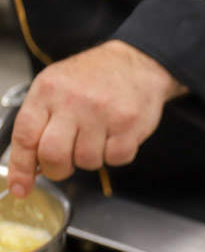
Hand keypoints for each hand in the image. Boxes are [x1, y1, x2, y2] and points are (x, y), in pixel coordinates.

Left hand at [6, 40, 186, 197]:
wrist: (136, 64)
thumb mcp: (57, 87)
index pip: (25, 136)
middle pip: (53, 155)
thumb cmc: (94, 79)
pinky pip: (116, 159)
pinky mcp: (129, 125)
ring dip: (91, 158)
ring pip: (87, 161)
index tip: (21, 187)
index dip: (21, 167)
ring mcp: (103, 113)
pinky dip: (115, 155)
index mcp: (48, 91)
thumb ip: (41, 121)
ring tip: (97, 137)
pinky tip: (116, 136)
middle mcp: (73, 101)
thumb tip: (30, 165)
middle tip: (65, 165)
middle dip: (58, 169)